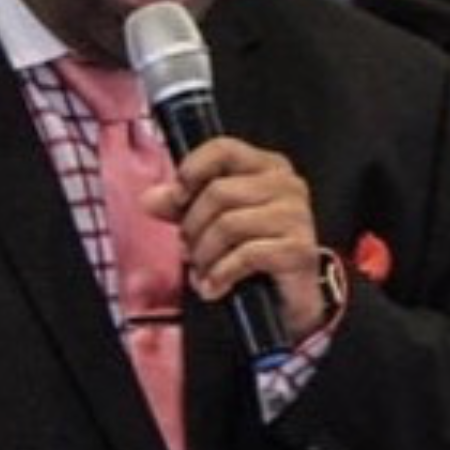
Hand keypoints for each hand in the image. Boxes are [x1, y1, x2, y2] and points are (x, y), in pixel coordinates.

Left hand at [144, 135, 328, 338]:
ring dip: (204, 256)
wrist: (288, 299)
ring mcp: (297, 216)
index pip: (223, 149)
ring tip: (202, 272)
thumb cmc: (252, 253)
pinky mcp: (299, 250)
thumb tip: (150, 199)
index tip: (177, 199)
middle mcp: (286, 185)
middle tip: (188, 252)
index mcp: (266, 167)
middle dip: (193, 227)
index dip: (192, 171)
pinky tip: (213, 287)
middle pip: (219, 192)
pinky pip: (245, 255)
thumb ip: (182, 206)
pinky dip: (220, 275)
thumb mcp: (211, 223)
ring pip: (228, 225)